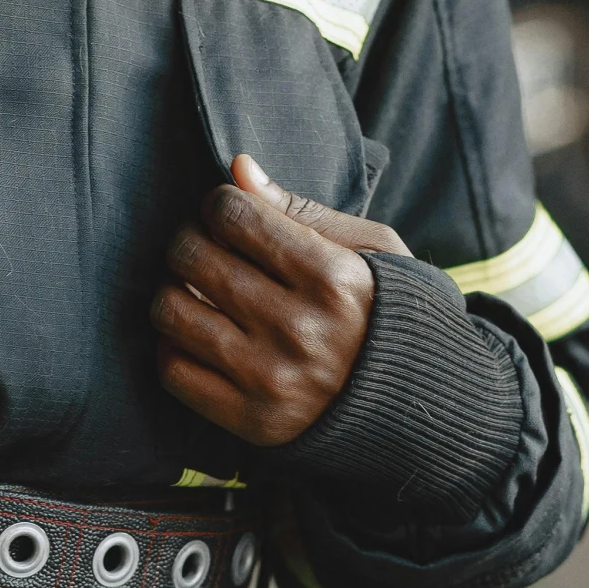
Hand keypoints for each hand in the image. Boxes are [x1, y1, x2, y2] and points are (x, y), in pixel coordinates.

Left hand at [152, 154, 412, 446]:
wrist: (417, 405)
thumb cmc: (387, 311)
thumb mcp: (370, 250)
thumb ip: (301, 209)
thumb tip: (239, 167)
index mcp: (332, 278)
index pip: (234, 215)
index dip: (220, 203)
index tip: (228, 213)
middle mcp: (298, 330)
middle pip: (192, 258)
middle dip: (189, 238)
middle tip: (204, 244)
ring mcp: (271, 379)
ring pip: (170, 312)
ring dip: (172, 289)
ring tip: (194, 287)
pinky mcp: (250, 420)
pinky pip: (173, 370)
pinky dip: (173, 343)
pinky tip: (197, 332)